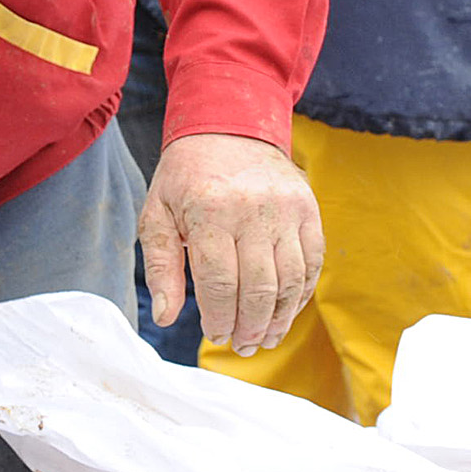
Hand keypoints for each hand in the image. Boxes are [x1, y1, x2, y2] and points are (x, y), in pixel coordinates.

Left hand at [141, 130, 322, 351]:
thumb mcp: (157, 213)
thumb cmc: (186, 176)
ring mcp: (287, 209)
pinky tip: (286, 311)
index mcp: (210, 211)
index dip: (218, 318)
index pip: (219, 283)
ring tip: (264, 338)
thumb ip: (161, 266)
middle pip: (258, 288)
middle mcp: (253, 210)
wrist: (229, 126)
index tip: (215, 334)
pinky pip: (312, 262)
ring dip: (279, 318)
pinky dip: (301, 294)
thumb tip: (165, 316)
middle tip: (241, 345)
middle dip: (249, 327)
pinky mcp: (309, 209)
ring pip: (290, 281)